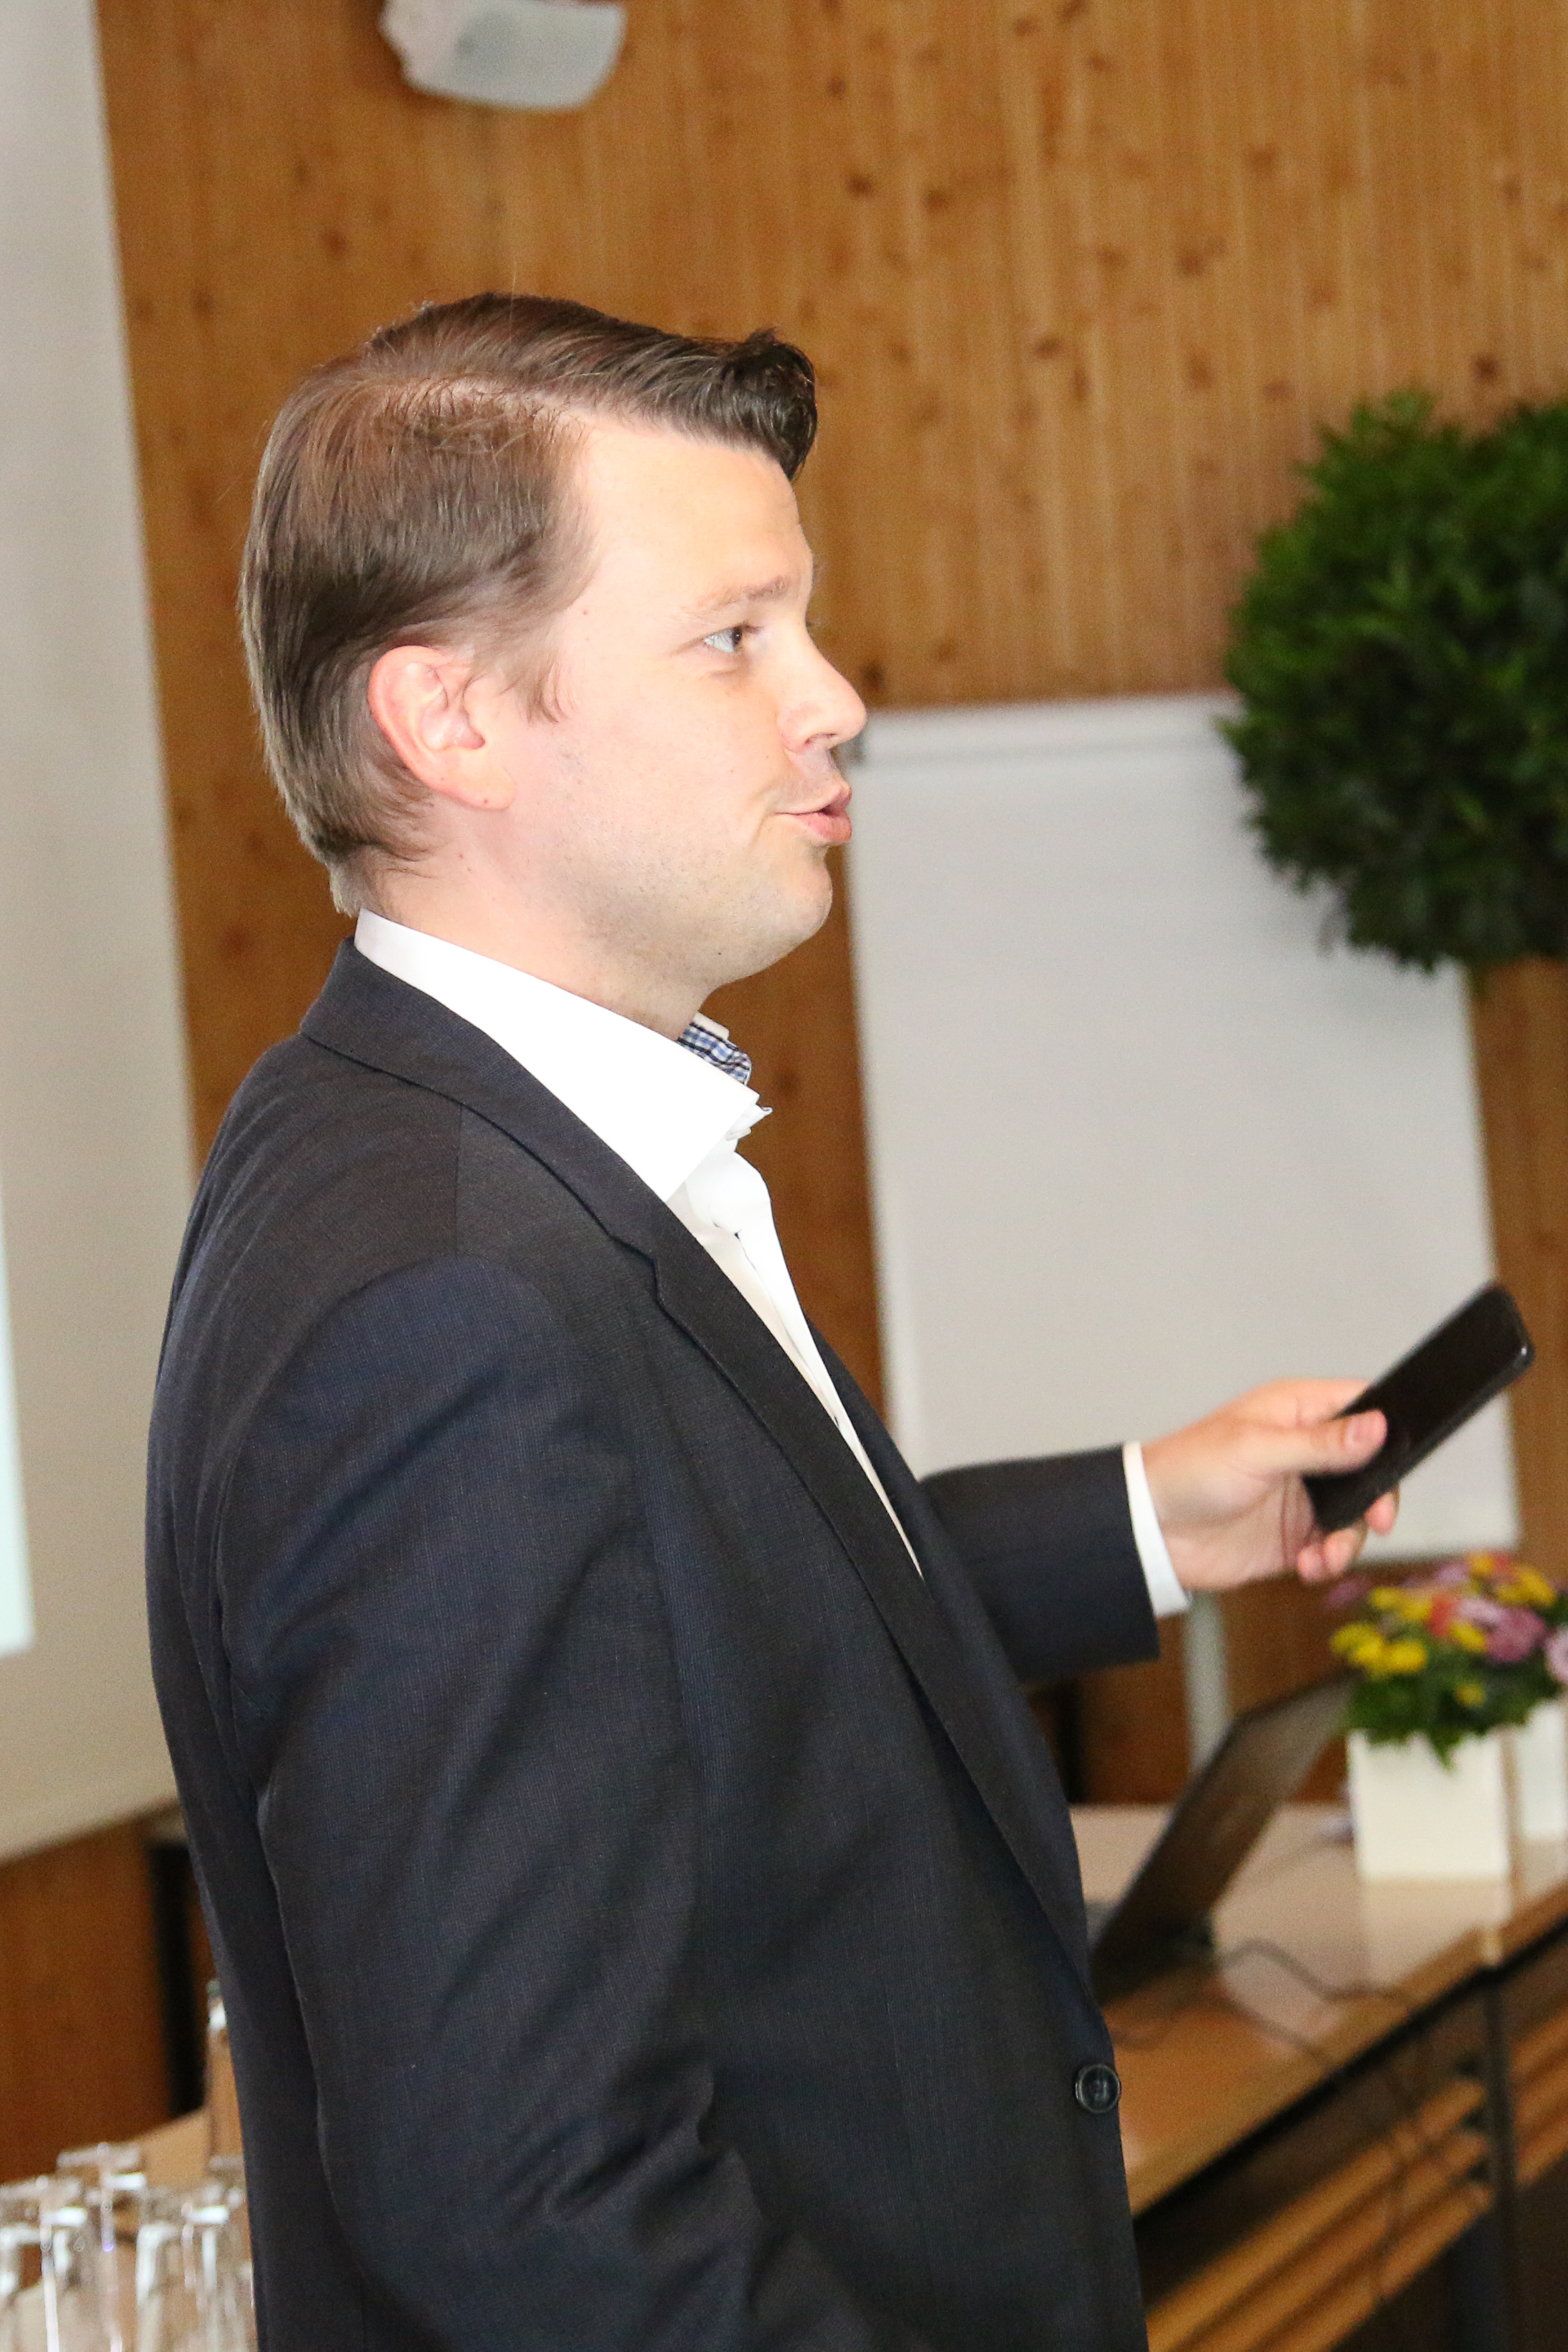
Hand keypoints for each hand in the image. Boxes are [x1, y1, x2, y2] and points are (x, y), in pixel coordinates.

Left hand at [1141, 1380, 1398, 1593]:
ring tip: (1325, 1556)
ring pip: (1355, 1513)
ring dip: (1350, 1538)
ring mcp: (1301, 1494)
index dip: (1387, 1428)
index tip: (1397, 1461)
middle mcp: (1306, 1451)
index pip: (1360, 1405)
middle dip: (1378, 1497)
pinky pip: (1331, 1547)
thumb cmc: (1189, 1470)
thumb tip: (1377, 1426)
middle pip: (1369, 1467)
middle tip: (1377, 1520)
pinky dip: (1329, 1560)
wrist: (1150, 1531)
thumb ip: (1320, 1443)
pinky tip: (1308, 1567)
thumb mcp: (1258, 1451)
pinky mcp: (1293, 1534)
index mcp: (1296, 1412)